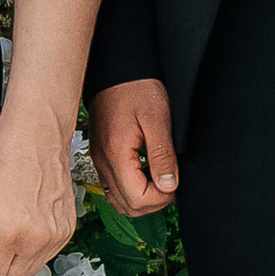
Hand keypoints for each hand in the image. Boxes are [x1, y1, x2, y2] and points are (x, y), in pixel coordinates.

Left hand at [0, 99, 80, 275]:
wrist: (37, 134)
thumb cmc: (1, 158)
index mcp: (8, 232)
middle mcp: (37, 240)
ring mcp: (56, 237)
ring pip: (25, 273)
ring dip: (10, 258)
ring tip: (6, 223)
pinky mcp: (67, 231)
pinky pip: (42, 257)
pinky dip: (29, 248)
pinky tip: (23, 221)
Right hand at [87, 75, 180, 216]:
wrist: (117, 69)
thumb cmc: (137, 86)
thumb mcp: (157, 118)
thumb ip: (162, 155)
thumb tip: (168, 186)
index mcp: (116, 154)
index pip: (136, 199)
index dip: (161, 198)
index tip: (175, 182)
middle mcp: (103, 161)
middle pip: (127, 206)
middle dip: (153, 202)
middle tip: (171, 183)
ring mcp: (99, 159)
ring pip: (118, 200)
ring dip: (142, 198)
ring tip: (160, 177)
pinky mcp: (101, 155)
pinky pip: (114, 185)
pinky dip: (132, 187)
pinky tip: (147, 171)